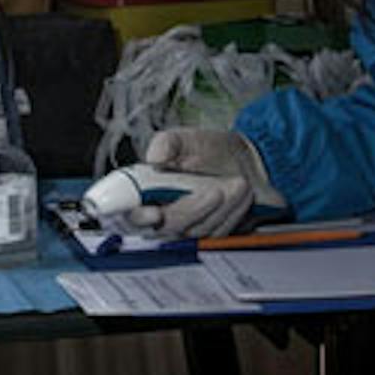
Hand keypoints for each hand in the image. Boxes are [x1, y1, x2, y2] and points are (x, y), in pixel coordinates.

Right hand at [135, 128, 285, 239]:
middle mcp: (160, 214)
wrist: (243, 163)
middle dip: (193, 209)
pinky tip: (241, 196)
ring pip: (196, 231)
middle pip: (168, 226)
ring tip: (239, 184)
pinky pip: (216, 234)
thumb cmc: (208, 150)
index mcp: (144, 190)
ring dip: (220, 209)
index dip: (138, 217)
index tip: (154, 213)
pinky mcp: (206, 236)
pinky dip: (232, 214)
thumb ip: (167, 143)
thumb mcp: (186, 138)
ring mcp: (184, 228)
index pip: (131, 213)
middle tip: (216, 191)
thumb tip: (154, 157)